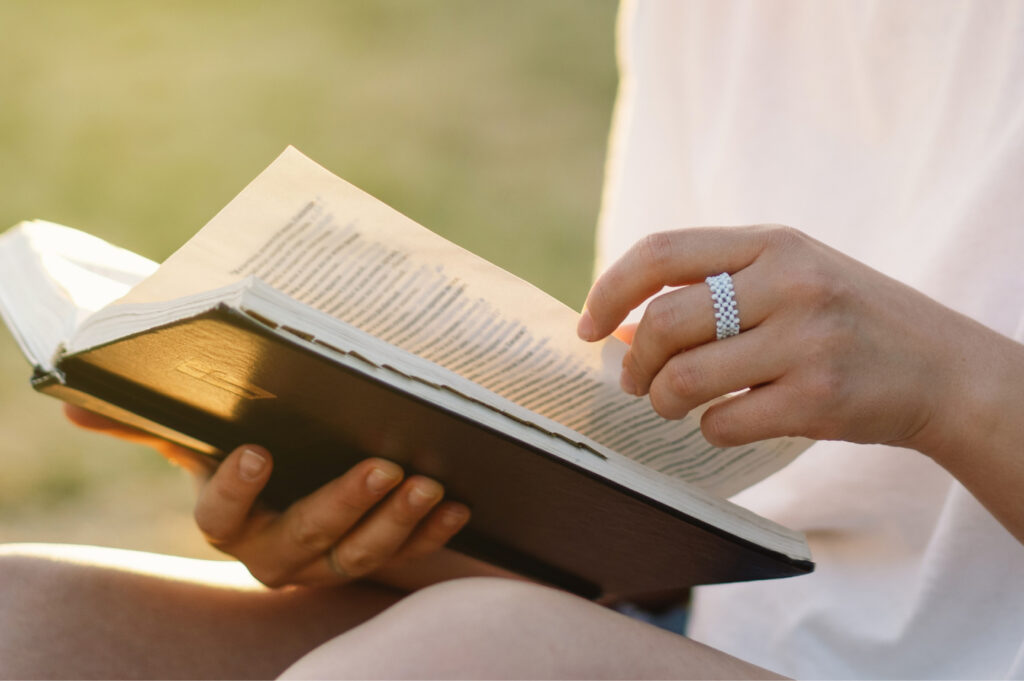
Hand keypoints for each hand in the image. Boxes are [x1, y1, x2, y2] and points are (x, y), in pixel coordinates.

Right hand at [64, 405, 470, 587]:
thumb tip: (74, 399)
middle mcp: (272, 552)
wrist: (290, 486)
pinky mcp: (370, 559)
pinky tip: (458, 506)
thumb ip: (148, 421)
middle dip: (344, 506)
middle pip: (305, 539)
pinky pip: (402, 558)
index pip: (217, 517)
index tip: (254, 451)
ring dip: (396, 525)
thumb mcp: (197, 435)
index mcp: (228, 518)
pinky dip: (431, 536)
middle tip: (384, 466)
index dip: (234, 490)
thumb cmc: (243, 448)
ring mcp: (323, 563)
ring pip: (358, 557)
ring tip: (428, 484)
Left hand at [577, 225, 984, 452]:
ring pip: (684, 379)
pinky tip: (725, 422)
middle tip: (633, 381)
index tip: (589, 325)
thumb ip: (714, 288)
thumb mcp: (790, 278)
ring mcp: (806, 340)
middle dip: (633, 362)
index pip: (661, 252)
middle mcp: (788, 282)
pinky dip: (708, 430)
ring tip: (672, 405)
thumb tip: (623, 327)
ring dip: (663, 401)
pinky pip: (723, 422)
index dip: (609, 290)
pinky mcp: (818, 398)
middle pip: (663, 323)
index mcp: (771, 243)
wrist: (943, 368)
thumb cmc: (848, 320)